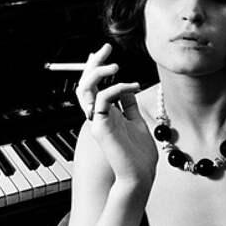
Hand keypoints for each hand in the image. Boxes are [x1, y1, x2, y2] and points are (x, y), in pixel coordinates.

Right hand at [75, 43, 157, 184]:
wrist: (139, 176)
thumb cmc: (139, 156)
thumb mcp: (137, 123)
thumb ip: (130, 107)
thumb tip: (130, 89)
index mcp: (106, 114)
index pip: (95, 86)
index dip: (97, 68)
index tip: (105, 53)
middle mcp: (98, 116)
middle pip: (86, 83)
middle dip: (93, 63)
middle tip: (104, 48)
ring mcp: (97, 121)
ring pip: (86, 88)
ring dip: (98, 72)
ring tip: (115, 66)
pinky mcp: (100, 127)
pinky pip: (103, 99)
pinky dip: (116, 88)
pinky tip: (131, 86)